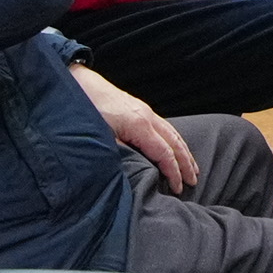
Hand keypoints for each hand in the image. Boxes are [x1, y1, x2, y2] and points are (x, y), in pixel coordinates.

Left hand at [83, 77, 202, 189]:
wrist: (79, 84)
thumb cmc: (88, 110)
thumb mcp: (101, 138)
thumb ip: (119, 154)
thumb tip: (133, 171)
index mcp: (139, 126)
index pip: (164, 153)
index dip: (173, 172)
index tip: (178, 188)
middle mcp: (147, 116)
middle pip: (175, 142)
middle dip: (186, 163)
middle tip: (193, 181)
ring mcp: (145, 110)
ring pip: (172, 133)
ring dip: (184, 151)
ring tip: (192, 166)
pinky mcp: (139, 108)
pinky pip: (165, 126)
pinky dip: (174, 139)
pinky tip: (175, 146)